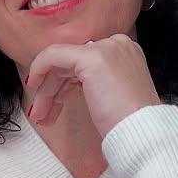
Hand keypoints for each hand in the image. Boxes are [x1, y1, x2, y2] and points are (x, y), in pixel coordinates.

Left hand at [23, 35, 160, 140]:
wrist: (143, 133)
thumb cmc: (130, 125)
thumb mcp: (112, 97)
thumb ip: (94, 84)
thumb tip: (65, 85)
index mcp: (125, 53)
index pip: (84, 61)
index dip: (64, 82)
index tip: (52, 103)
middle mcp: (117, 44)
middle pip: (73, 62)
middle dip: (53, 89)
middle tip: (42, 113)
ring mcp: (106, 48)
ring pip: (62, 62)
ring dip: (47, 90)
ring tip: (39, 115)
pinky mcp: (92, 58)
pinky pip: (54, 55)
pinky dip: (40, 68)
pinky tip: (34, 85)